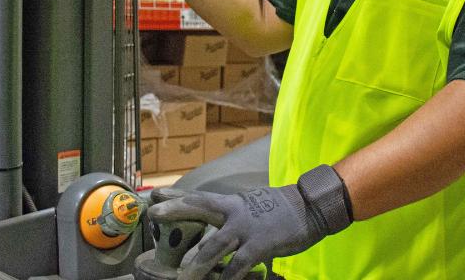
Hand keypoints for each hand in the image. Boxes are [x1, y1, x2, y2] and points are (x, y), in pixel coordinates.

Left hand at [148, 166, 351, 279]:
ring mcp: (247, 227)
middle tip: (155, 215)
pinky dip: (229, 277)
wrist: (309, 208)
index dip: (176, 196)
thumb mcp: (252, 207)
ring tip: (182, 277)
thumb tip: (215, 223)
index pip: (199, 197)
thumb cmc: (280, 210)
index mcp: (232, 204)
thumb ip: (232, 215)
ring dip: (197, 262)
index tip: (155, 194)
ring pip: (216, 245)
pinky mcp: (261, 243)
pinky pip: (240, 264)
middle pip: (200, 208)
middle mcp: (235, 212)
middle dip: (176, 211)